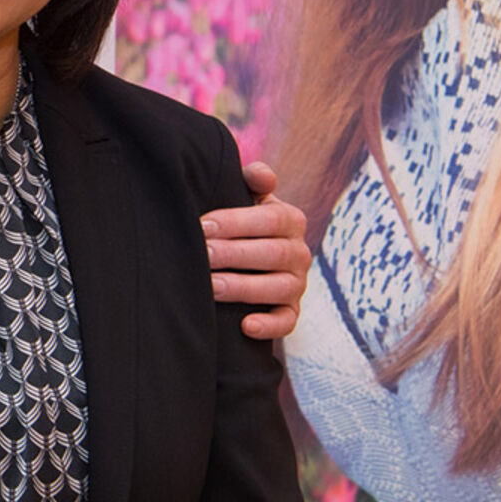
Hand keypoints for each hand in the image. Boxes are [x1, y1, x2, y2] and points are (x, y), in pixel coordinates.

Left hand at [202, 161, 309, 339]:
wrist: (250, 256)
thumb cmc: (242, 222)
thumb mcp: (249, 197)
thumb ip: (254, 181)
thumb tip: (260, 175)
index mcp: (290, 220)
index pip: (269, 219)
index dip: (236, 222)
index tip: (203, 226)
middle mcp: (299, 253)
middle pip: (271, 254)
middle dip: (233, 254)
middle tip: (201, 255)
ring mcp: (297, 284)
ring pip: (277, 288)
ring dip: (243, 288)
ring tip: (211, 286)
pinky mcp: (291, 311)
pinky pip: (286, 322)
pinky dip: (268, 326)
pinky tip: (245, 325)